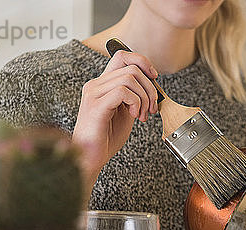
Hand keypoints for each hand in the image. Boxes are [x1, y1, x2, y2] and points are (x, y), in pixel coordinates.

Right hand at [72, 49, 159, 183]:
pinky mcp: (95, 106)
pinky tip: (133, 116)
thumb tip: (152, 86)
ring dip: (144, 98)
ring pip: (130, 78)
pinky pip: (123, 91)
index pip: (122, 56)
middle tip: (150, 108)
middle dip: (149, 88)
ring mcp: (94, 93)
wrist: (91, 157)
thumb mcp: (126, 112)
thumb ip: (134, 96)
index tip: (154, 78)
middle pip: (131, 68)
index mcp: (102, 84)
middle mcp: (95, 85)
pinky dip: (135, 103)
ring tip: (141, 115)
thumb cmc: (106, 137)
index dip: (142, 62)